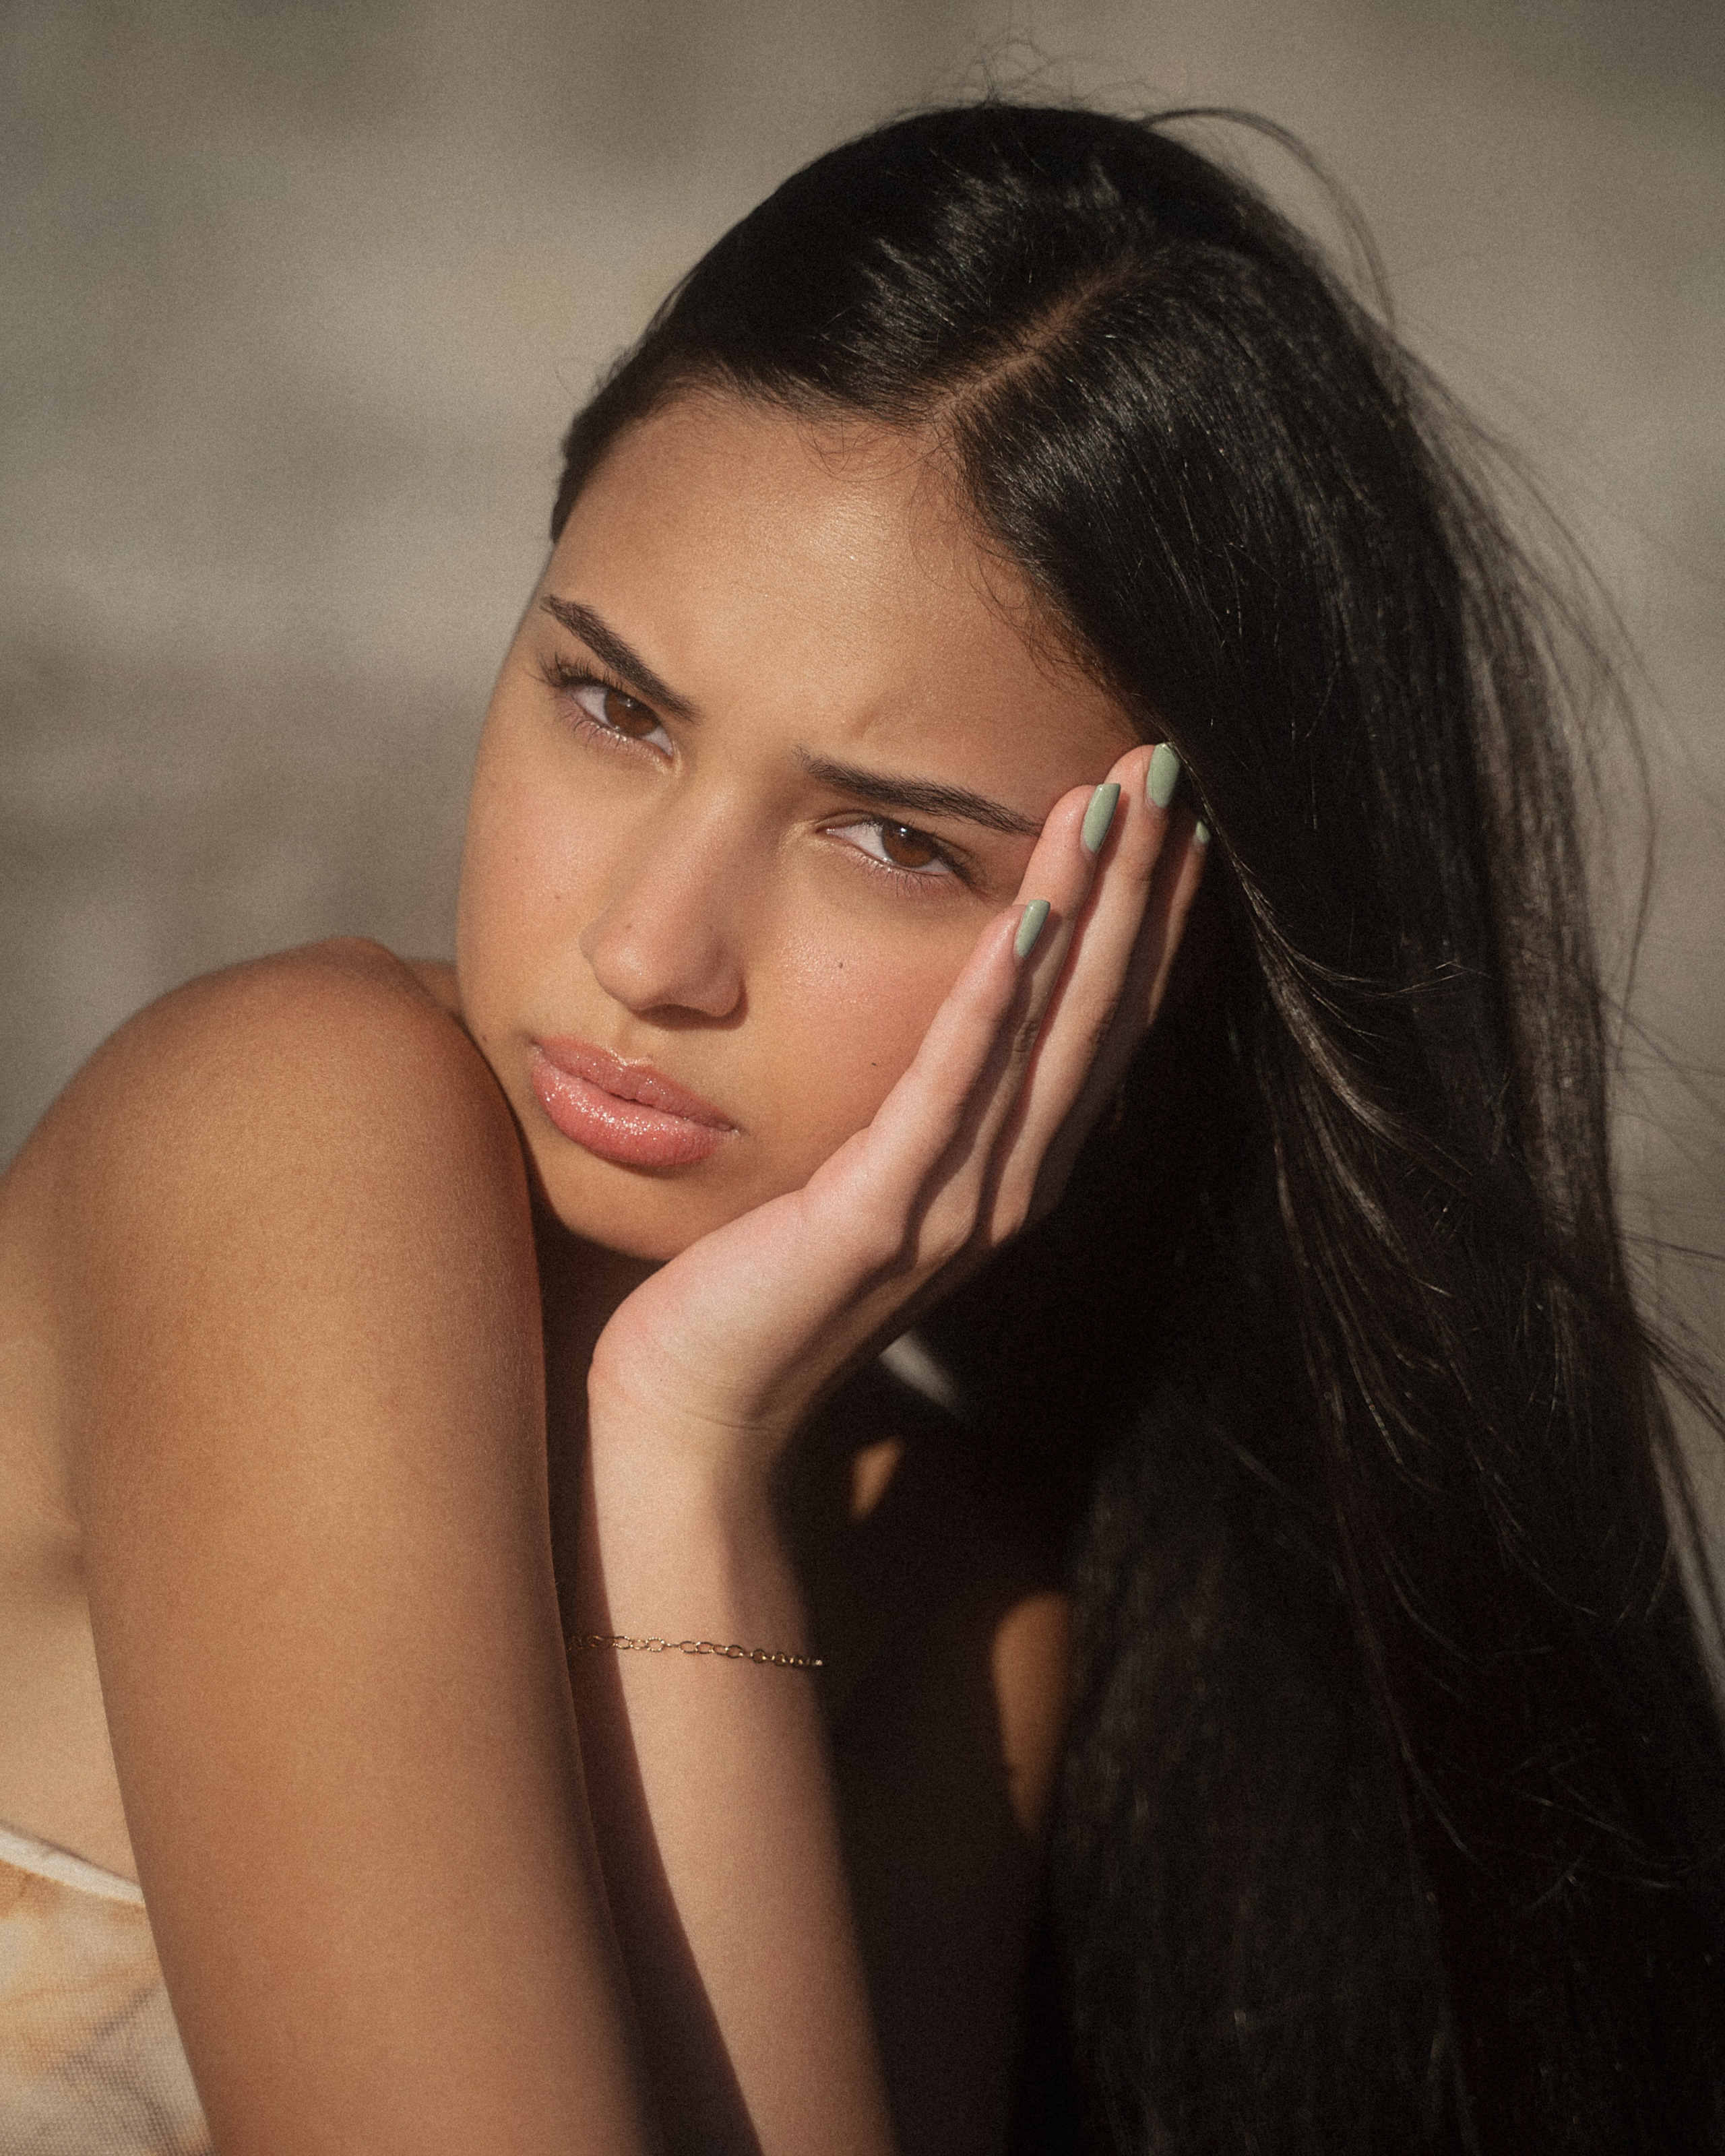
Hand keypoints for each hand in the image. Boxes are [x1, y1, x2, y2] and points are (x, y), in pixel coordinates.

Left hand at [586, 740, 1205, 1474]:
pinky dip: (990, 1004)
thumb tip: (954, 1008)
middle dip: (1138, 885)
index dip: (1150, 918)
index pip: (1103, 1024)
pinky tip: (1022, 918)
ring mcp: (952, 1207)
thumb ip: (925, 1105)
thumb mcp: (866, 1173)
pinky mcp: (877, 1219)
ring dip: (1086, 912)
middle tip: (1165, 766)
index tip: (1175, 816)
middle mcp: (1006, 1186)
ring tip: (1112, 802)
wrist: (696, 1406)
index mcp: (1009, 1171)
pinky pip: (946, 1094)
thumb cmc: (764, 1279)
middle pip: (1098, 1012)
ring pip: (1043, 1036)